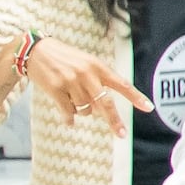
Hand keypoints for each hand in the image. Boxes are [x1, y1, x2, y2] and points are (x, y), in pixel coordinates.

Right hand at [18, 37, 148, 135]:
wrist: (35, 50)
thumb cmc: (65, 59)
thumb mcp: (86, 63)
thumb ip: (98, 82)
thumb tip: (103, 111)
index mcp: (98, 66)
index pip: (122, 84)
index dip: (136, 97)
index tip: (149, 108)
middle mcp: (86, 74)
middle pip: (105, 103)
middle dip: (114, 121)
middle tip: (121, 134)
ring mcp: (70, 82)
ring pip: (85, 109)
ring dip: (84, 111)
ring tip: (74, 101)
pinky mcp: (55, 89)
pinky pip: (68, 112)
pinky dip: (69, 118)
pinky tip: (69, 120)